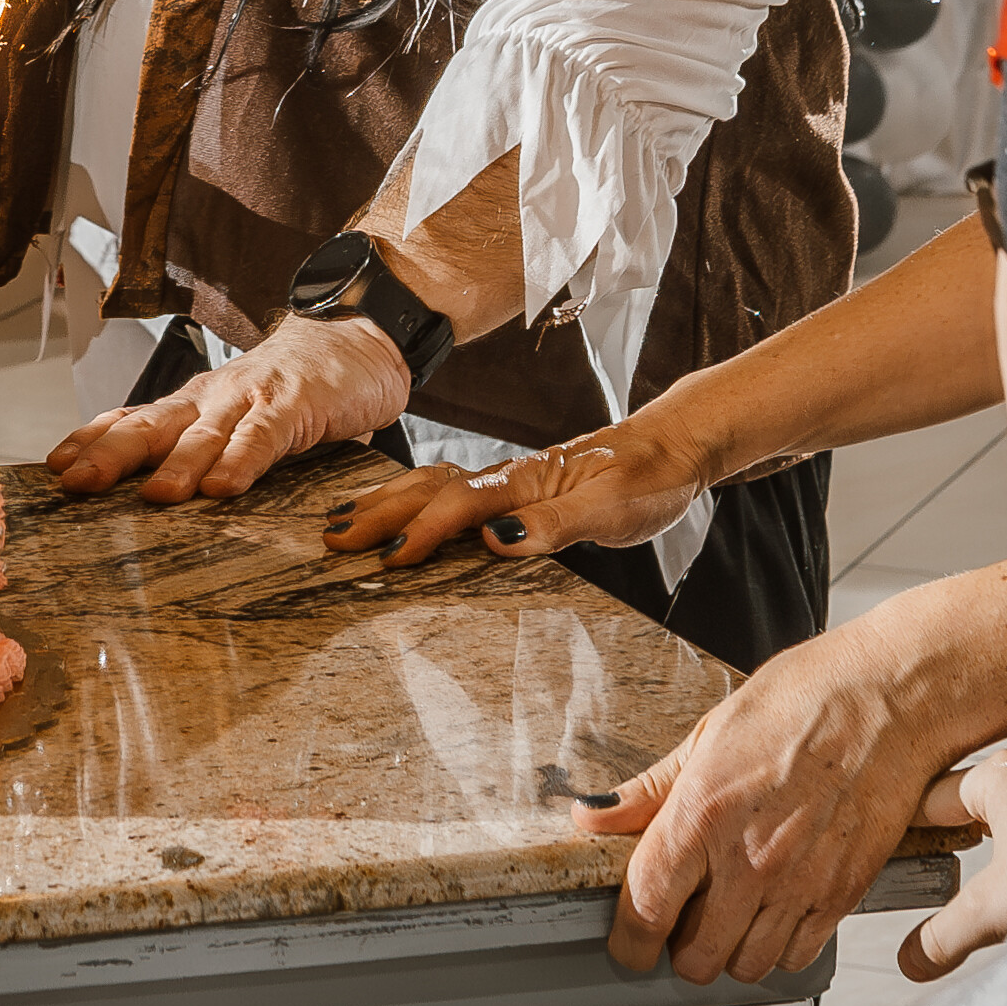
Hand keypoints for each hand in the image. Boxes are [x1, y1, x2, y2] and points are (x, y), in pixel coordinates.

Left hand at [47, 314, 411, 500]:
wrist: (357, 338)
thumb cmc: (291, 388)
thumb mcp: (235, 419)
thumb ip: (198, 449)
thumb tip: (146, 493)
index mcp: (192, 404)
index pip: (131, 420)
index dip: (92, 442)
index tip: (54, 469)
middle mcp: (211, 398)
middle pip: (153, 426)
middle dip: (111, 454)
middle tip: (77, 484)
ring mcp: (252, 398)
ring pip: (205, 433)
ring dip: (178, 464)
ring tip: (155, 496)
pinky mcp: (296, 405)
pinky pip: (264, 436)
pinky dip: (242, 461)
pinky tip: (224, 486)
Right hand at [324, 420, 707, 569]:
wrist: (677, 445)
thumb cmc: (651, 477)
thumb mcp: (612, 508)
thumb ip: (554, 526)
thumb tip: (493, 541)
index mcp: (526, 482)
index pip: (458, 508)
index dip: (418, 533)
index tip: (382, 560)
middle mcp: (510, 478)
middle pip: (429, 491)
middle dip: (378, 513)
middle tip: (330, 537)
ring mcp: (512, 483)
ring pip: (435, 488)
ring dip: (388, 503)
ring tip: (345, 520)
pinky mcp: (521, 491)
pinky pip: (454, 495)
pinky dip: (417, 501)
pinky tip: (404, 510)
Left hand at [582, 609, 971, 983]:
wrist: (892, 697)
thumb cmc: (808, 698)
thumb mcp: (710, 731)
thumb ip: (649, 789)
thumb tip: (593, 816)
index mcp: (704, 814)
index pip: (645, 911)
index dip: (627, 943)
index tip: (628, 944)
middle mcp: (750, 860)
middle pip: (696, 958)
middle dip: (680, 949)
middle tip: (683, 920)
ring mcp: (800, 883)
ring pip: (748, 968)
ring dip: (732, 952)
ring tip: (731, 916)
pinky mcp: (844, 893)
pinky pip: (800, 955)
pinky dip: (782, 947)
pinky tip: (775, 910)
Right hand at [898, 745, 1006, 978]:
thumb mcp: (994, 913)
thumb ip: (943, 937)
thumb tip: (912, 960)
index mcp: (1002, 773)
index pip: (934, 799)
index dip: (912, 833)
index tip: (899, 857)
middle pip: (981, 801)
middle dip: (962, 840)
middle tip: (944, 877)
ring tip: (1003, 884)